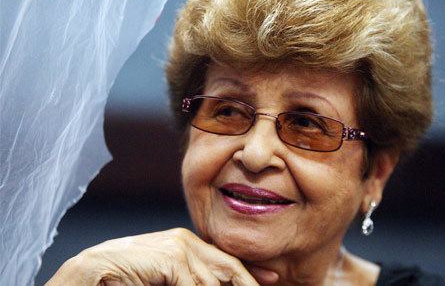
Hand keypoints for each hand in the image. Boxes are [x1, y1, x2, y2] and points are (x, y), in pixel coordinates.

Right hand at [45, 228, 274, 285]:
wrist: (95, 269)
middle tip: (270, 285)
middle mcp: (186, 241)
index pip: (224, 258)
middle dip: (247, 282)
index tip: (271, 279)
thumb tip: (212, 284)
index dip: (249, 271)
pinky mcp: (171, 258)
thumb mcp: (166, 276)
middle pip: (227, 266)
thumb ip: (188, 278)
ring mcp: (179, 248)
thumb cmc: (129, 274)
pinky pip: (195, 285)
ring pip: (213, 281)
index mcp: (186, 243)